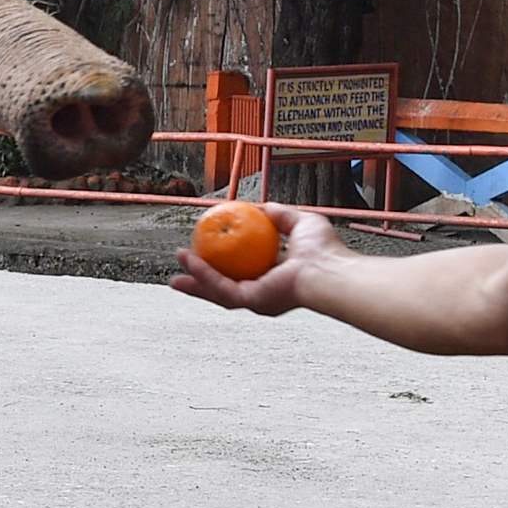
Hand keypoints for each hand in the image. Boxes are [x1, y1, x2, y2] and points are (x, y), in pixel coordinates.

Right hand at [169, 206, 343, 314]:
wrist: (329, 269)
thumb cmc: (323, 249)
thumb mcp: (299, 221)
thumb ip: (280, 215)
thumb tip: (261, 207)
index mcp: (276, 277)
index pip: (244, 270)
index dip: (225, 261)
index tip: (209, 248)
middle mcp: (264, 291)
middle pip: (224, 285)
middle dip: (201, 278)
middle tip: (184, 264)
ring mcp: (256, 299)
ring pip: (217, 290)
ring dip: (196, 277)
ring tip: (178, 263)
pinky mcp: (251, 301)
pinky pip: (221, 287)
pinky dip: (204, 274)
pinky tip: (190, 261)